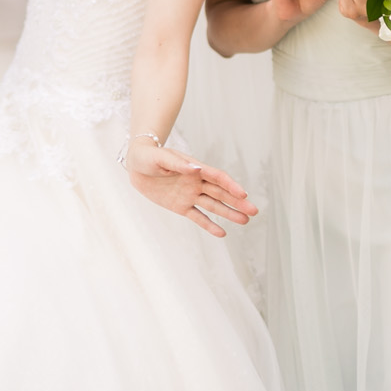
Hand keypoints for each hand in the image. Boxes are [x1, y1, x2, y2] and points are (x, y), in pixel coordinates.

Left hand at [126, 140, 257, 236]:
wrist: (136, 165)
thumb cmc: (149, 157)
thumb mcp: (161, 159)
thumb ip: (178, 164)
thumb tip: (197, 169)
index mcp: (195, 168)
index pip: (218, 177)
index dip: (231, 185)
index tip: (243, 194)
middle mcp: (197, 182)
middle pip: (221, 193)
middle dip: (237, 202)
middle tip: (254, 211)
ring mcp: (190, 195)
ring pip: (213, 205)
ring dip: (228, 213)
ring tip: (245, 221)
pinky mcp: (181, 206)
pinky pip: (197, 217)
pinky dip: (209, 225)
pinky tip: (222, 233)